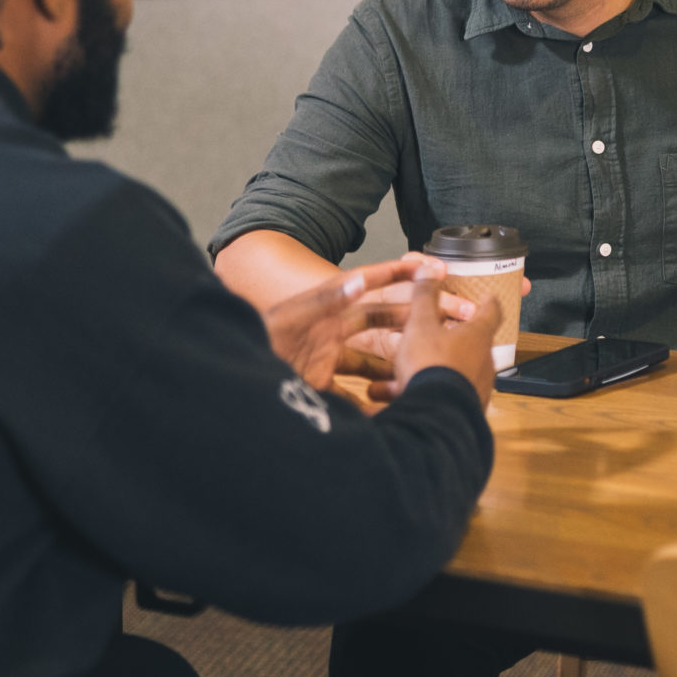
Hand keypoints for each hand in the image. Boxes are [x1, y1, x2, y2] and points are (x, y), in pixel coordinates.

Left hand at [257, 254, 473, 391]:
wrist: (230, 380)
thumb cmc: (256, 340)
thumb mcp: (291, 318)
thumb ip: (325, 300)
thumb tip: (359, 280)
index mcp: (328, 311)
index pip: (368, 285)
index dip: (396, 273)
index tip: (426, 265)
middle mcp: (333, 334)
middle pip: (382, 322)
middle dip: (412, 320)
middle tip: (446, 320)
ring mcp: (329, 360)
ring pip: (374, 362)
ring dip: (396, 366)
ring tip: (424, 371)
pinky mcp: (322, 387)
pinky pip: (353, 395)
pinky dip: (371, 403)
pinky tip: (390, 410)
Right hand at [378, 262, 502, 405]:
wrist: (435, 418)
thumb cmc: (432, 365)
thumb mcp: (420, 324)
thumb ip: (424, 297)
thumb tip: (429, 269)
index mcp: (478, 336)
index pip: (491, 311)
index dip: (488, 300)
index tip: (489, 295)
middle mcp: (483, 362)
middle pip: (468, 345)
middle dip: (447, 341)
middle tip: (431, 335)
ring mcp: (474, 388)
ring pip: (447, 374)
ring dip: (423, 373)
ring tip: (390, 379)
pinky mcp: (462, 412)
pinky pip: (437, 398)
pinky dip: (416, 396)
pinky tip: (389, 402)